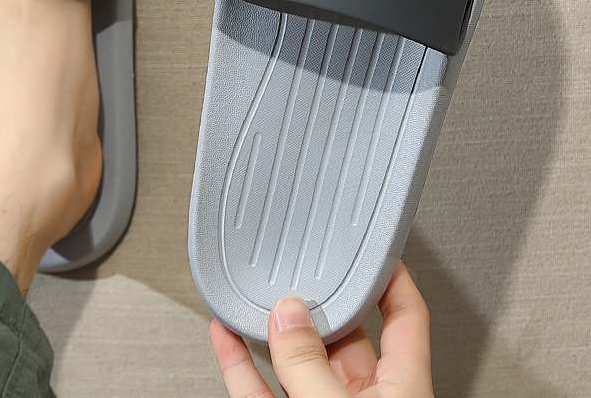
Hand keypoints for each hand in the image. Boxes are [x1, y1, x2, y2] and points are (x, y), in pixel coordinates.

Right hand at [209, 262, 433, 397]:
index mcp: (403, 391)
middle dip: (316, 301)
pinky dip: (241, 365)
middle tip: (292, 270)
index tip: (368, 246)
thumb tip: (288, 318)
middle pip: (343, 334)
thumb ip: (311, 367)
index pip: (404, 316)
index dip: (390, 276)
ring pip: (296, 361)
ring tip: (252, 295)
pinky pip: (261, 391)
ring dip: (271, 329)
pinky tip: (225, 337)